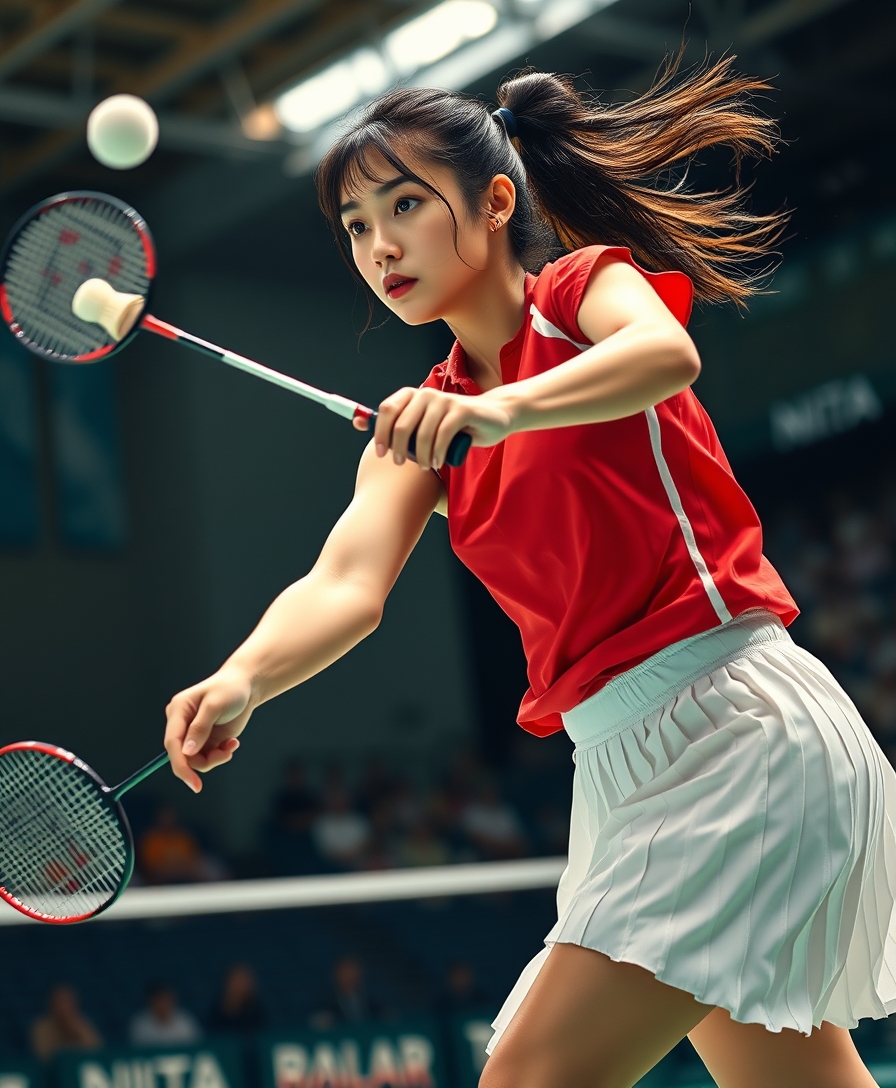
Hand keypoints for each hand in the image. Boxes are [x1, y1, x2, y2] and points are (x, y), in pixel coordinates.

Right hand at [164, 667, 254, 791]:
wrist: (247, 686)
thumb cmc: (230, 689)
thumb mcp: (215, 706)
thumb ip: (200, 728)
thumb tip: (187, 752)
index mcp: (178, 711)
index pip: (172, 743)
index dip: (180, 765)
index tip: (193, 783)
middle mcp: (182, 725)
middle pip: (182, 756)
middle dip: (204, 761)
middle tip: (225, 754)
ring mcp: (193, 734)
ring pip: (196, 761)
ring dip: (216, 758)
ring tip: (232, 744)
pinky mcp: (206, 741)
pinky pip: (208, 758)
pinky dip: (221, 755)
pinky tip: (233, 742)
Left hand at [370, 386, 514, 468]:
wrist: (493, 416)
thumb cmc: (454, 425)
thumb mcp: (425, 425)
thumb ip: (400, 425)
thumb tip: (361, 424)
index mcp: (413, 396)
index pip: (387, 410)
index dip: (379, 432)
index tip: (380, 453)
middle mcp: (426, 394)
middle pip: (402, 424)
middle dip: (398, 448)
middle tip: (400, 463)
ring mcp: (445, 401)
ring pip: (423, 433)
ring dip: (421, 455)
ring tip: (426, 466)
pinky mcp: (462, 410)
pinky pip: (443, 435)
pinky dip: (439, 453)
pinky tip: (439, 462)